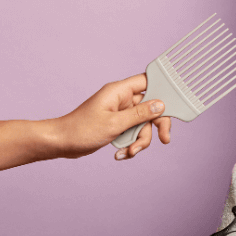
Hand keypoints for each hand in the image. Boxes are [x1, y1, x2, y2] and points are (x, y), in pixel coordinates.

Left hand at [51, 74, 171, 160]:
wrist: (61, 143)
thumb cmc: (81, 130)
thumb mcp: (115, 123)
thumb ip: (140, 114)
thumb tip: (161, 105)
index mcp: (119, 91)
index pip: (148, 82)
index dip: (163, 90)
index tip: (174, 104)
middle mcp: (122, 100)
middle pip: (151, 108)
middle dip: (156, 126)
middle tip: (164, 139)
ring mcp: (120, 113)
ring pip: (143, 124)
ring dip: (140, 141)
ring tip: (129, 152)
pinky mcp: (117, 125)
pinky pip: (133, 132)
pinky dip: (131, 144)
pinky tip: (122, 153)